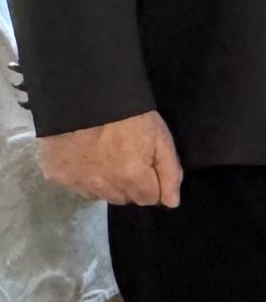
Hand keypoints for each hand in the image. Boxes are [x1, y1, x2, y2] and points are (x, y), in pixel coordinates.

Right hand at [38, 111, 183, 205]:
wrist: (86, 99)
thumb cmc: (131, 116)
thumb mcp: (160, 138)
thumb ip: (169, 172)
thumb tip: (172, 202)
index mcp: (131, 177)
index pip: (148, 198)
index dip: (153, 183)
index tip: (149, 167)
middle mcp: (104, 187)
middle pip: (125, 199)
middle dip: (131, 185)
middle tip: (130, 160)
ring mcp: (78, 183)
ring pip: (101, 195)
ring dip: (108, 184)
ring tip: (109, 158)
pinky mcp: (58, 177)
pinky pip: (79, 187)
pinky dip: (86, 178)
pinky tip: (88, 158)